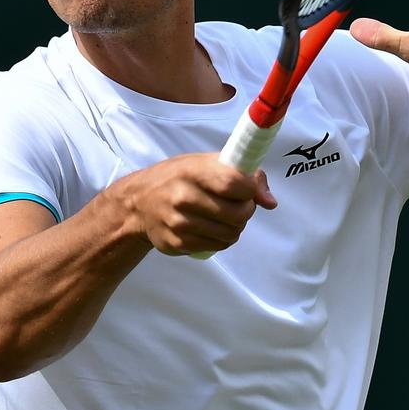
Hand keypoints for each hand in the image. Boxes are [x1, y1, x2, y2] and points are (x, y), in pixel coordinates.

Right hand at [117, 153, 276, 255]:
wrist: (138, 203)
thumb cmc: (178, 178)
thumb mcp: (205, 163)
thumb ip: (242, 175)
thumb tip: (270, 202)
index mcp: (193, 171)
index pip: (234, 184)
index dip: (250, 189)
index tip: (247, 189)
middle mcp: (184, 197)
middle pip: (238, 214)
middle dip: (246, 211)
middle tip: (238, 205)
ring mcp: (179, 223)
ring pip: (231, 234)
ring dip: (235, 227)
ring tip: (225, 217)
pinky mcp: (178, 244)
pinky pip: (217, 246)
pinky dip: (221, 239)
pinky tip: (211, 227)